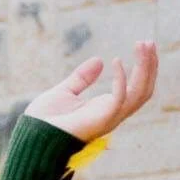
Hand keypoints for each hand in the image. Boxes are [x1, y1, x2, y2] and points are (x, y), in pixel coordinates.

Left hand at [22, 41, 158, 142]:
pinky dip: (121, 79)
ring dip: (144, 68)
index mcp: (106, 108)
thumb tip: (99, 60)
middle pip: (143, 89)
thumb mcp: (64, 92)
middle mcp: (113, 114)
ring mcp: (110, 118)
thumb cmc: (45, 120)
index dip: (143, 68)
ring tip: (142, 45)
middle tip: (149, 41)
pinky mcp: (102, 120)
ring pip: (140, 93)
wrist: (31, 138)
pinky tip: (116, 61)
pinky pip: (120, 99)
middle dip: (149, 65)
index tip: (142, 45)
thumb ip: (82, 78)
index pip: (135, 88)